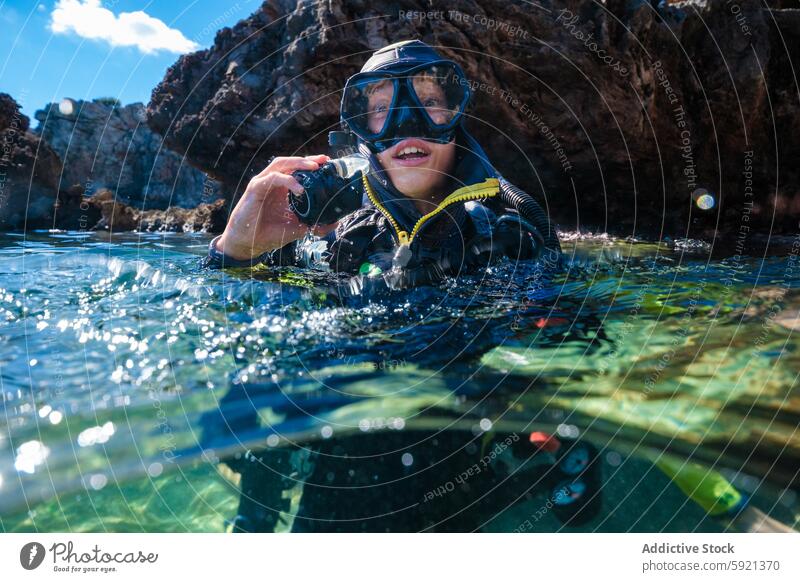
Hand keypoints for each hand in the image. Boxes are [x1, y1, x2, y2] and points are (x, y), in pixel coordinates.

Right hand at [216, 155, 335, 259]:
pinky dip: (287, 180)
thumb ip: (314, 224)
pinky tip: (300, 189)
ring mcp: (262, 183)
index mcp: (281, 188)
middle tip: (324, 161)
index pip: (297, 170)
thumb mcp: (296, 229)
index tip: (328, 164)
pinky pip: (272, 178)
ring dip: (298, 163)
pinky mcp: (255, 189)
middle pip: (290, 162)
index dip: (312, 164)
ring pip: (281, 164)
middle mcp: (272, 182)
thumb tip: (335, 223)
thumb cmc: (267, 234)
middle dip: (308, 159)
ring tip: (314, 167)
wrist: (246, 245)